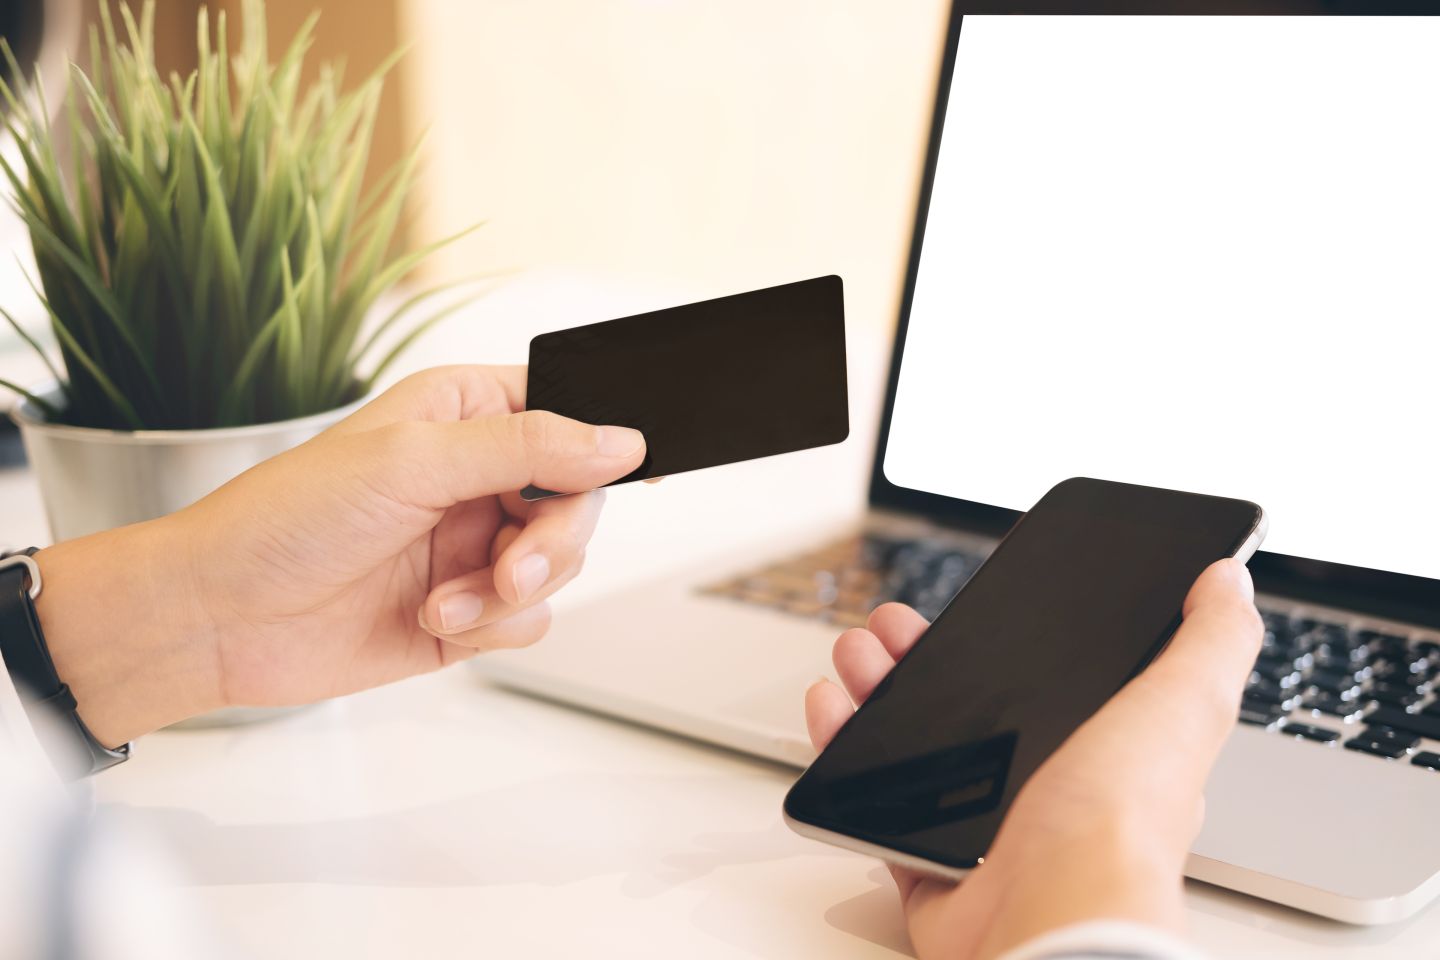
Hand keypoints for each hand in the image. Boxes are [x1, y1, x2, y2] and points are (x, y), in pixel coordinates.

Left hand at [34, 366, 646, 745]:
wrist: (222, 621)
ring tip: (448, 596)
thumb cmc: (286, 520)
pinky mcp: (469, 610)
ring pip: (561, 567)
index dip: (595, 447)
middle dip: (552, 542)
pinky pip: (531, 620)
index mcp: (466, 415)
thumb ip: (526, 448)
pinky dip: (493, 627)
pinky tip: (437, 619)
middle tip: (512, 566)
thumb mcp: (413, 462)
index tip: (605, 479)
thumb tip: (619, 440)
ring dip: (511, 591)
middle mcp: (478, 477)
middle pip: (577, 502)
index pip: (567, 415)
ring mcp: (474, 546)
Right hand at [805, 559, 1261, 959]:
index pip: (1040, 682)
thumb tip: (1228, 582)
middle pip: (964, 710)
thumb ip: (1209, 643)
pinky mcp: (933, 872)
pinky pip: (877, 809)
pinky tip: (835, 719)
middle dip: (916, 658)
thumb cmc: (1121, 827)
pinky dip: (846, 760)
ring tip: (855, 661)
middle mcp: (1042, 795)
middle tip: (889, 631)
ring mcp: (983, 834)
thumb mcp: (1184, 707)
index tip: (960, 608)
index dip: (992, 643)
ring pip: (915, 752)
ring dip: (875, 696)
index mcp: (1100, 755)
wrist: (1054, 916)